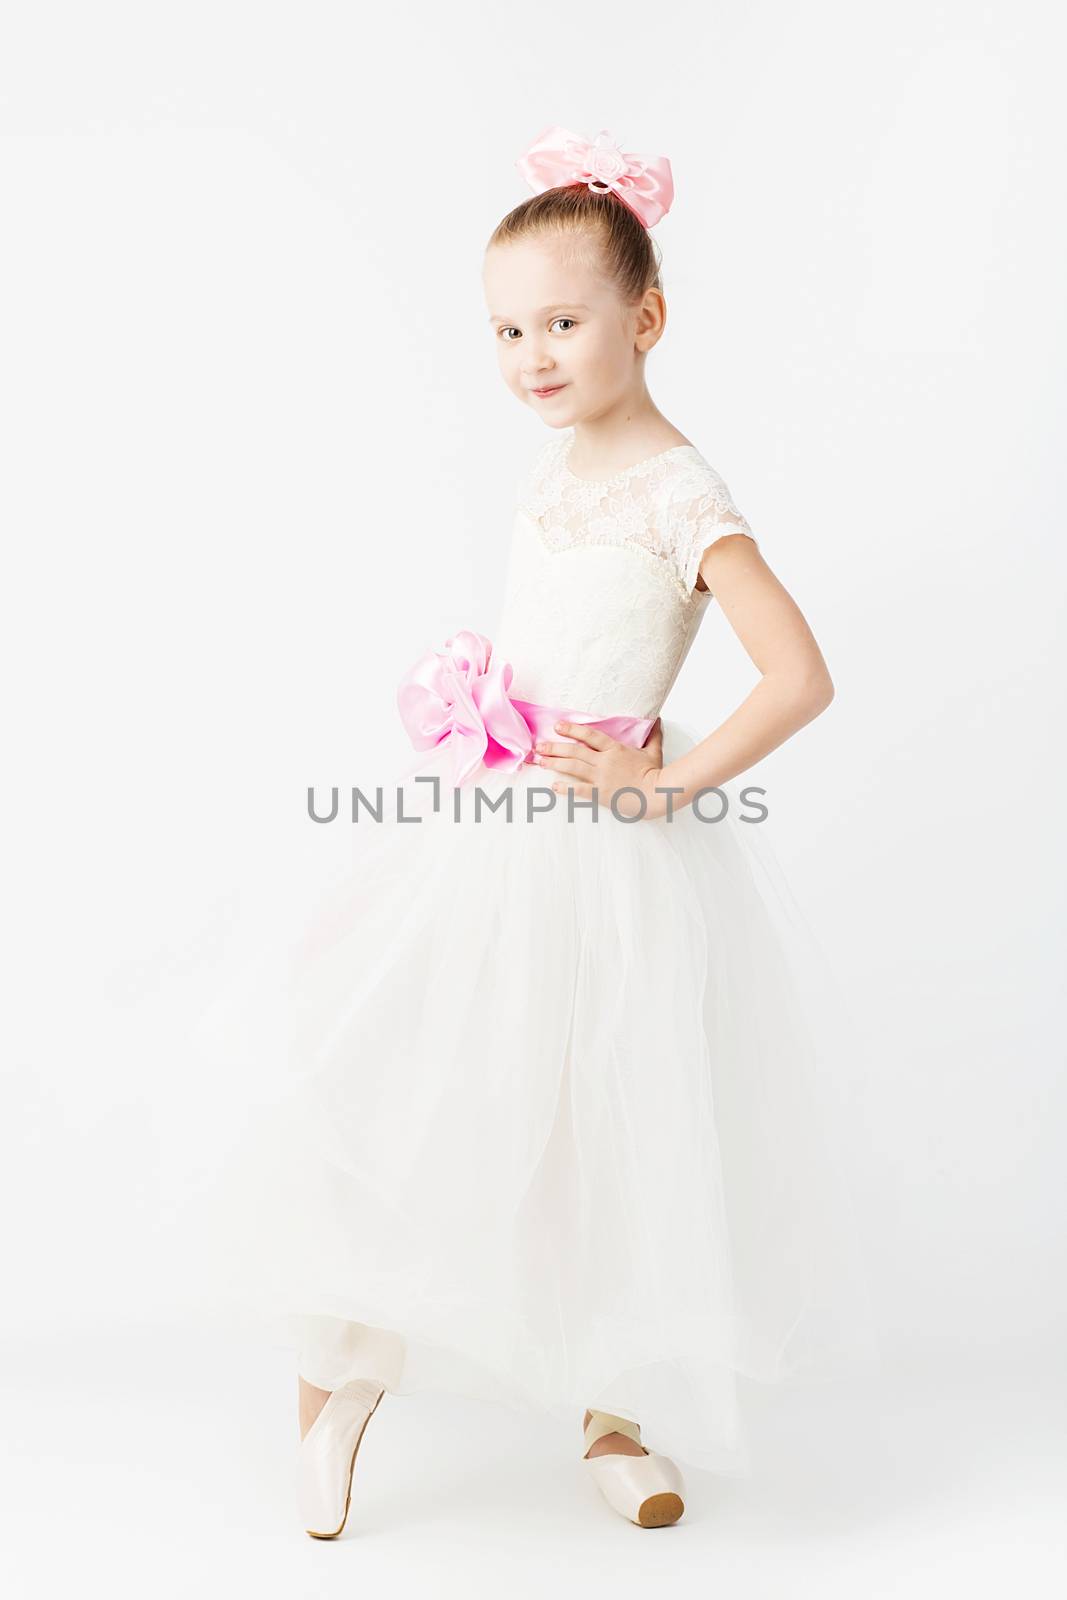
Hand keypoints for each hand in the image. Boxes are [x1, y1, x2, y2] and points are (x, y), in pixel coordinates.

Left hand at [531, 717, 670, 820]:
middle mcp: (605, 761)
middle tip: (539, 745)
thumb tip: (658, 719)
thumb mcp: (654, 751)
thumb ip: (653, 735)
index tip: (558, 725)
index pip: (590, 735)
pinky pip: (579, 790)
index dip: (573, 729)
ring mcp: (601, 777)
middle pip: (575, 751)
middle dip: (555, 747)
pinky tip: (553, 786)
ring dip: (555, 763)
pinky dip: (565, 788)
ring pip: (573, 767)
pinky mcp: (601, 794)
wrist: (658, 794)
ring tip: (540, 762)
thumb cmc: (656, 773)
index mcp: (615, 749)